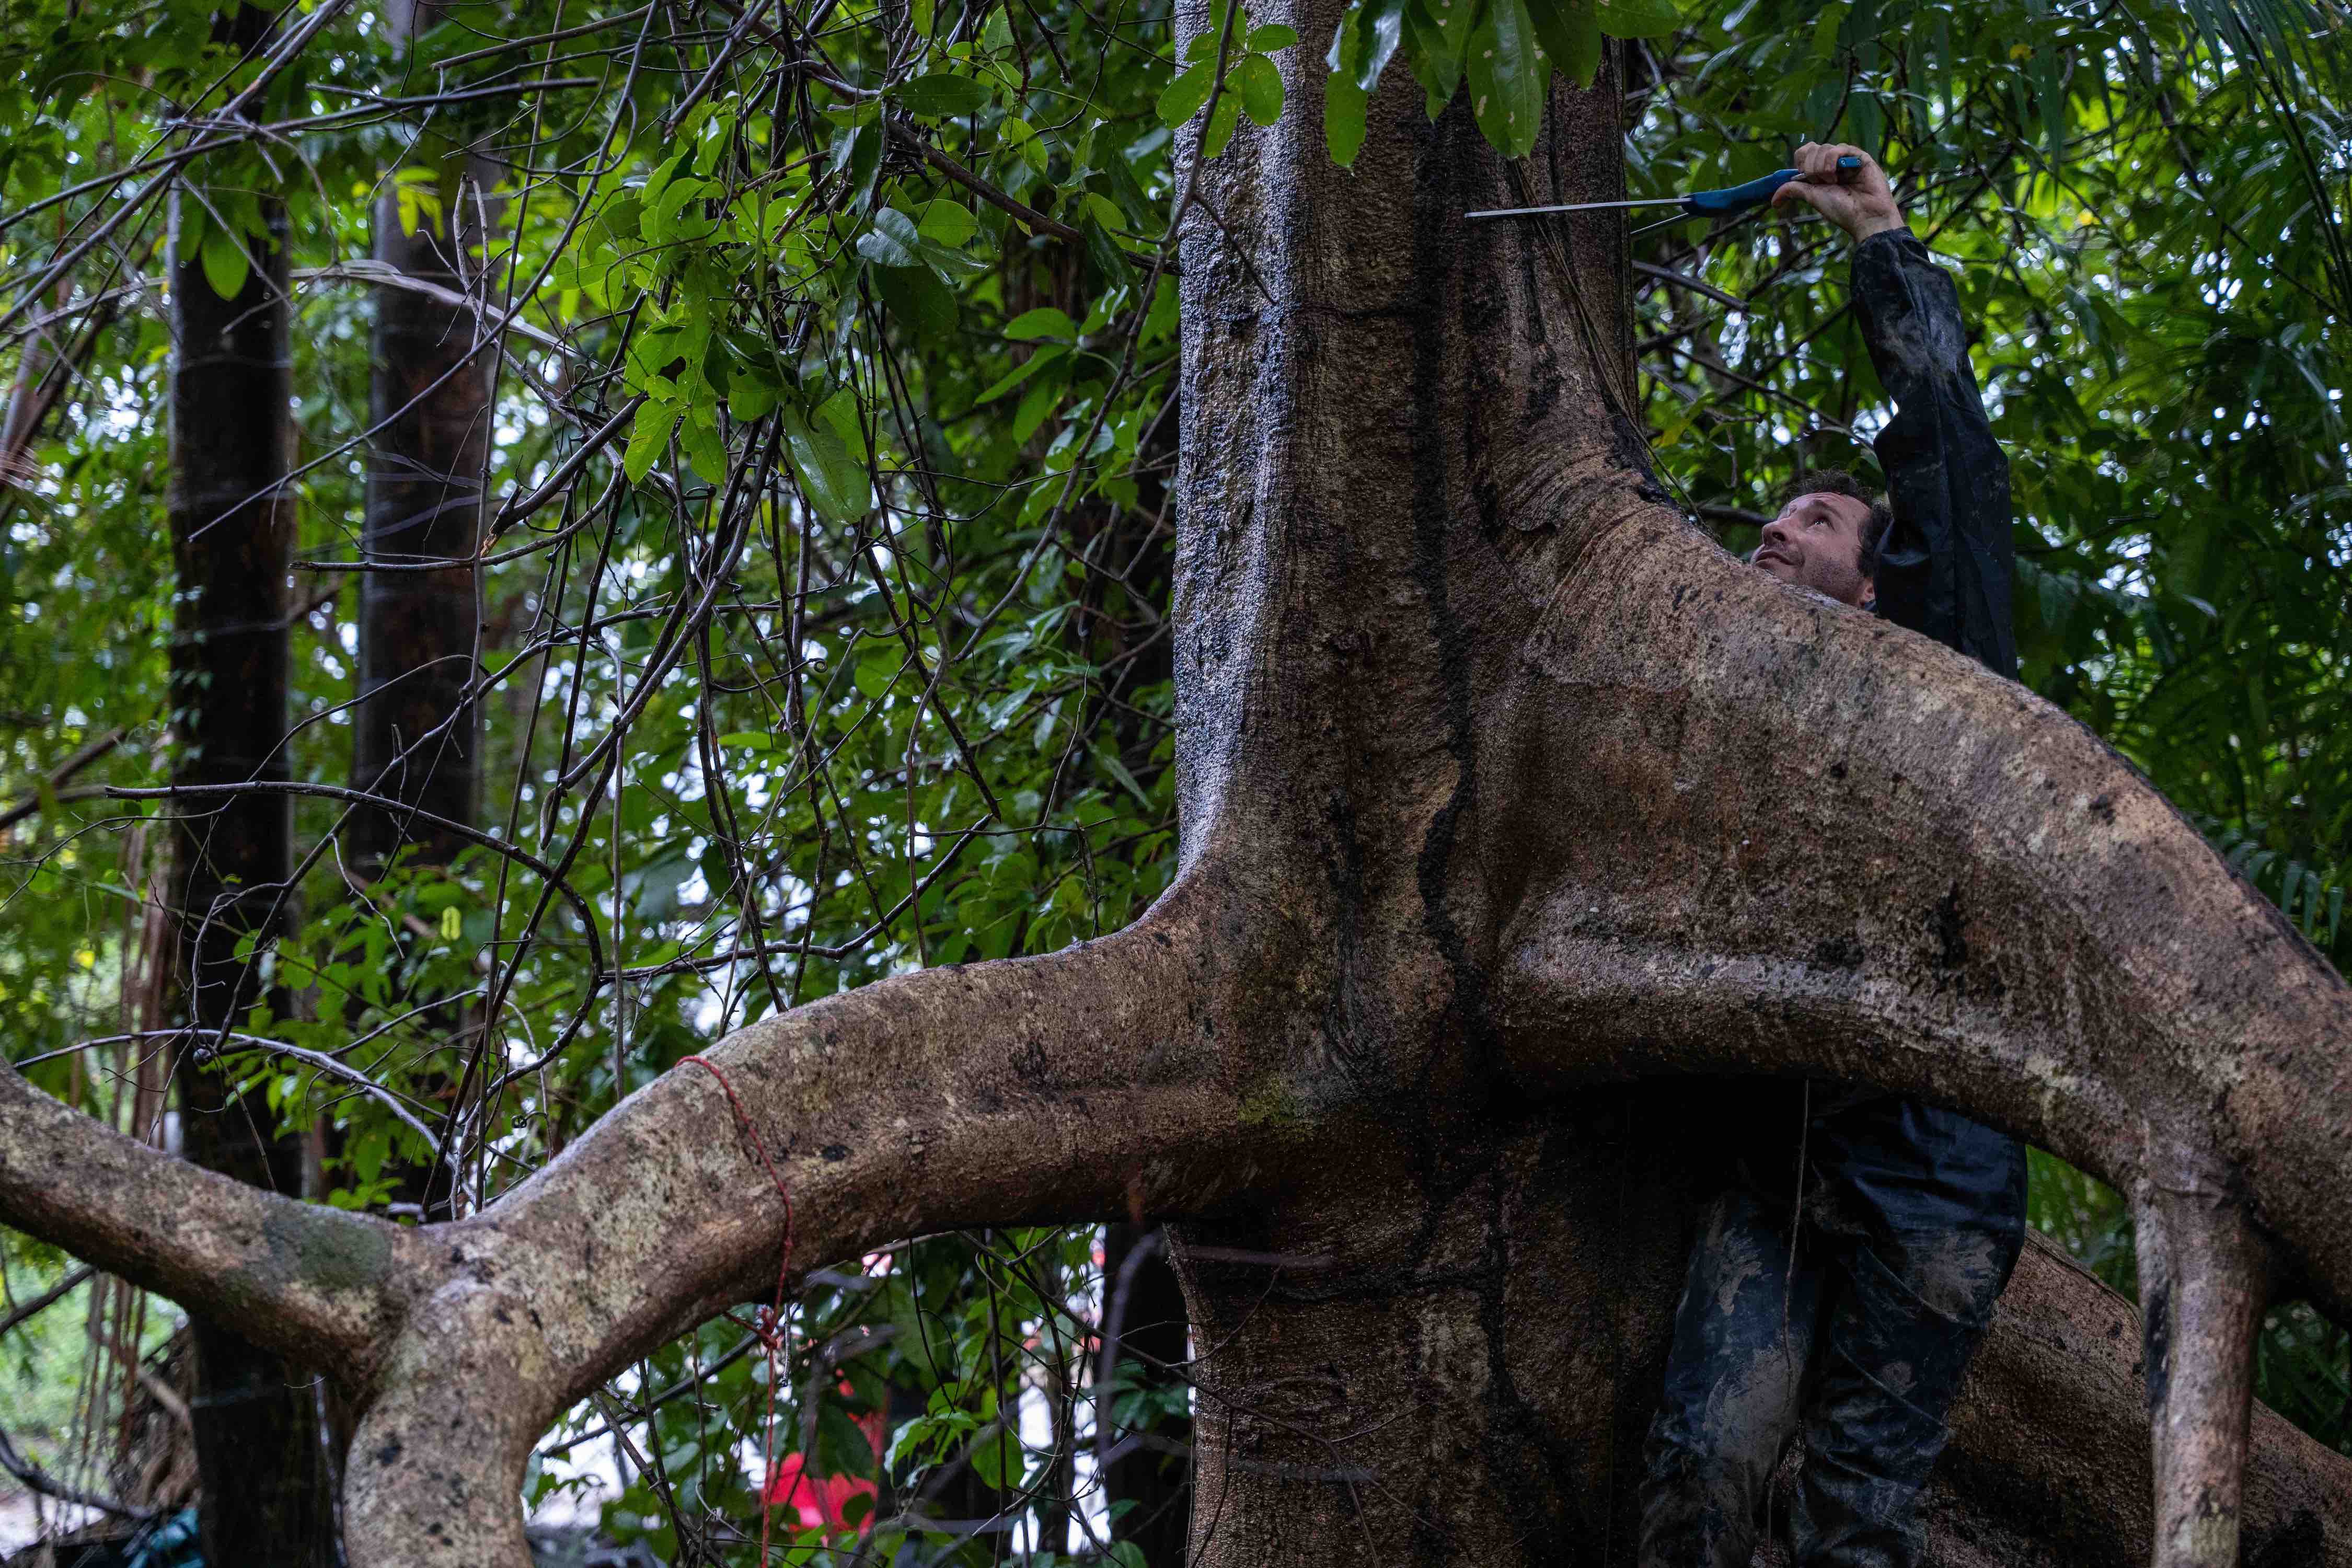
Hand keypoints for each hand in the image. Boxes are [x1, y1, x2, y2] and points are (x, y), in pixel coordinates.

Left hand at [1770, 142, 1906, 243]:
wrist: (1865, 217)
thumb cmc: (1841, 210)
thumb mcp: (1812, 197)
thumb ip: (1793, 190)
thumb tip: (1774, 200)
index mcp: (1820, 171)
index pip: (1803, 152)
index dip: (1800, 163)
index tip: (1805, 179)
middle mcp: (1832, 163)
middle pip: (1811, 149)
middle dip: (1809, 167)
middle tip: (1819, 183)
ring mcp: (1846, 158)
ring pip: (1823, 148)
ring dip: (1820, 167)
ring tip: (1833, 182)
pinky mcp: (1859, 156)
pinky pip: (1839, 148)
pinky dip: (1832, 161)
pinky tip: (1838, 176)